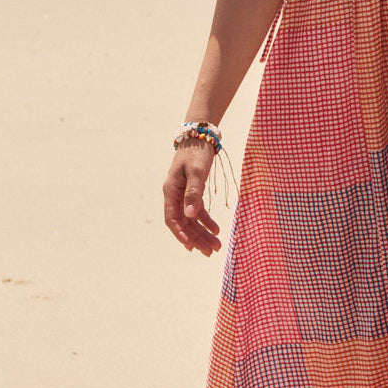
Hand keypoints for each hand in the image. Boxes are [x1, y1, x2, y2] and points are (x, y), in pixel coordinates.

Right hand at [163, 141, 221, 255]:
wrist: (200, 135)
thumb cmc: (197, 152)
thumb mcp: (197, 172)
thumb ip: (194, 193)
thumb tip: (190, 215)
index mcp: (171, 191)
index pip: (172, 219)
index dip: (181, 234)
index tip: (191, 247)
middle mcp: (175, 195)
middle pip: (184, 223)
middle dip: (196, 238)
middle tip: (211, 252)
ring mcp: (183, 194)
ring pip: (191, 220)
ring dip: (203, 233)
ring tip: (216, 246)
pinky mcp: (192, 191)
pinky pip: (197, 211)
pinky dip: (206, 221)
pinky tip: (217, 230)